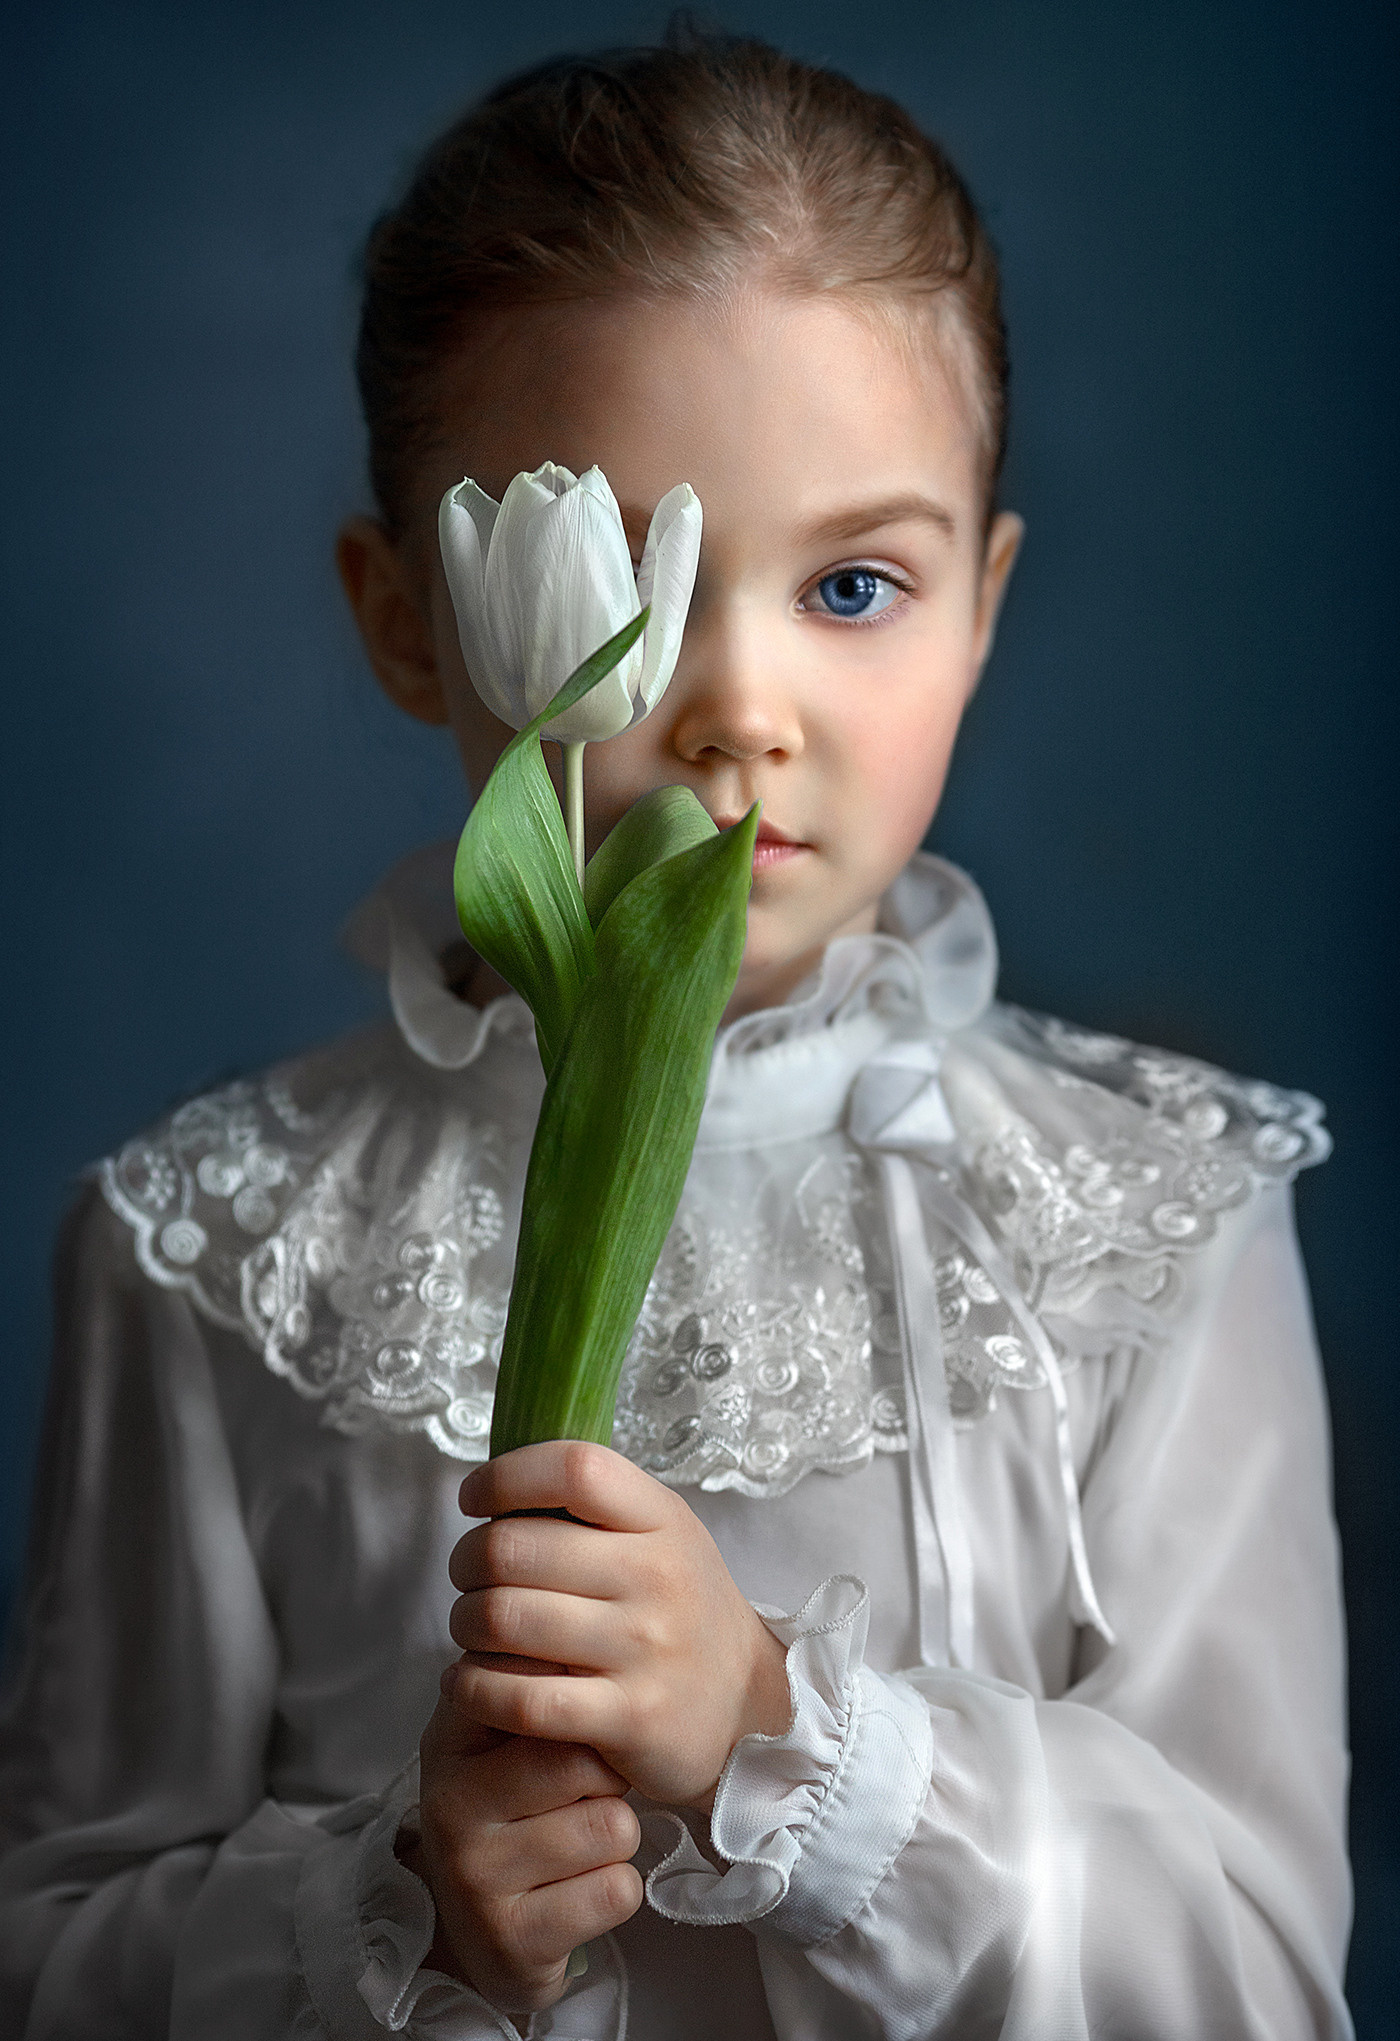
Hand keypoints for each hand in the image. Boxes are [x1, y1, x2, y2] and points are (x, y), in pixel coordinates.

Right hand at [411, 1698, 641, 2016]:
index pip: (534, 1687)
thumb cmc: (515, 1808)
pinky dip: (615, 1889)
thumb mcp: (507, 1735)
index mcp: (451, 1738)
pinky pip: (617, 1892)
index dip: (581, 1700)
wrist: (486, 1929)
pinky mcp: (511, 1941)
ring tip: (578, 1843)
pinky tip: (577, 1892)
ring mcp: (475, 1877)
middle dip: (608, 1778)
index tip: (587, 1711)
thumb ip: (537, 1679)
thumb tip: (585, 1622)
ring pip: (613, 1828)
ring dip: (617, 1837)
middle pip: (583, 1762)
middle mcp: (451, 1804)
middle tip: (585, 1793)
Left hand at [449, 1441, 792, 1808]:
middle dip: (466, 1561)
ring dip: (464, 1625)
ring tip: (471, 1629)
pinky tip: (471, 1682)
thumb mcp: (662, 1534)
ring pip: (504, 1621)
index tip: (476, 1499)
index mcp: (662, 1520)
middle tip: (467, 1577)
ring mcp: (645, 1649)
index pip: (573, 1469)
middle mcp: (657, 1577)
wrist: (748, 1702)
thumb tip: (500, 1483)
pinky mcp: (631, 1718)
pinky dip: (475, 1688)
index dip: (505, 1476)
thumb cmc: (680, 1606)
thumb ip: (596, 1504)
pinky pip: (521, 1699)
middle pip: (514, 1548)